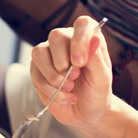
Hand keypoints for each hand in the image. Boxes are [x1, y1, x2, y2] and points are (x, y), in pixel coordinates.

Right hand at [29, 15, 113, 133]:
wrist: (85, 112)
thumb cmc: (97, 93)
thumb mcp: (102, 79)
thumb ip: (97, 58)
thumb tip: (95, 38)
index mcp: (88, 39)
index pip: (82, 25)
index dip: (79, 40)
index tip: (80, 63)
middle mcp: (67, 42)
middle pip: (56, 35)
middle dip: (63, 61)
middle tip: (75, 78)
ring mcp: (49, 54)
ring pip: (39, 52)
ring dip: (53, 76)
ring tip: (69, 88)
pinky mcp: (37, 69)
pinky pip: (35, 73)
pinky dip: (50, 89)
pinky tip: (63, 95)